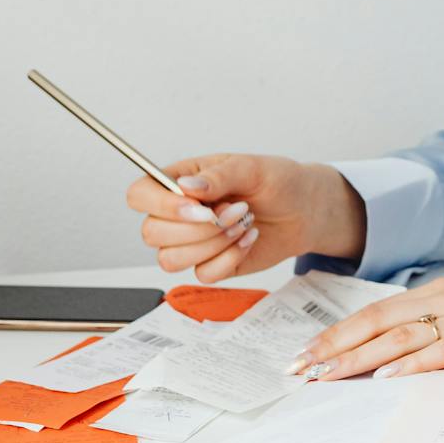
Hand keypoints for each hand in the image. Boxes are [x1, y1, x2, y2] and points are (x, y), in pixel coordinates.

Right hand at [124, 153, 365, 283]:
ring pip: (170, 259)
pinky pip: (201, 275)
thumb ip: (219, 175)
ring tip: (243, 223)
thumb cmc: (278, 181)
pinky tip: (247, 240)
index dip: (161, 205)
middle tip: (235, 211)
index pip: (140, 194)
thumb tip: (186, 187)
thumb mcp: (252, 167)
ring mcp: (191, 241)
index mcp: (180, 181)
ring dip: (212, 244)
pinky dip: (229, 260)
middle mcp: (178, 213)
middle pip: (151, 233)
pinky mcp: (209, 264)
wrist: (304, 211)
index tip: (201, 207)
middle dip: (198, 229)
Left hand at [285, 274, 443, 380]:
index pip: (375, 312)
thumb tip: (401, 347)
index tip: (308, 353)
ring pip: (397, 340)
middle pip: (375, 324)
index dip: (338, 333)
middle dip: (333, 348)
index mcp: (440, 290)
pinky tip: (383, 380)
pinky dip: (408, 368)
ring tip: (324, 376)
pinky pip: (438, 355)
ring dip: (356, 360)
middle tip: (299, 369)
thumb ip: (441, 319)